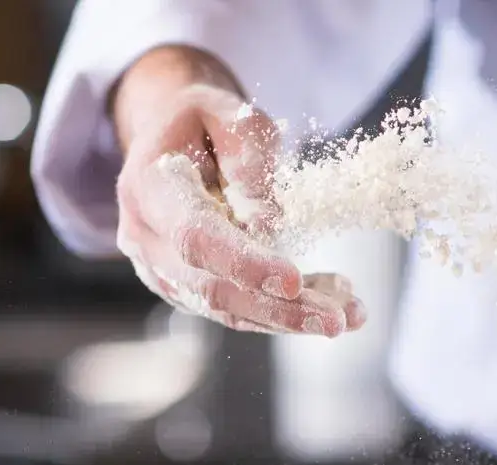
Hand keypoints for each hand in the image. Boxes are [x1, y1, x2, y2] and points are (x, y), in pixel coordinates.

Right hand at [110, 46, 364, 336]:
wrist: (167, 141)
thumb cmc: (201, 123)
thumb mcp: (227, 113)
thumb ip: (249, 157)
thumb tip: (269, 220)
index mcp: (149, 189)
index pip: (196, 237)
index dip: (245, 263)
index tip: (294, 281)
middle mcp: (147, 240)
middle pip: (213, 289)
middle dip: (279, 309)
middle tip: (338, 320)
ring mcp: (162, 272)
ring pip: (229, 311)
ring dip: (291, 317)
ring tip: (350, 314)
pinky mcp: (187, 291)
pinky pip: (237, 310)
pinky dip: (285, 311)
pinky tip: (332, 302)